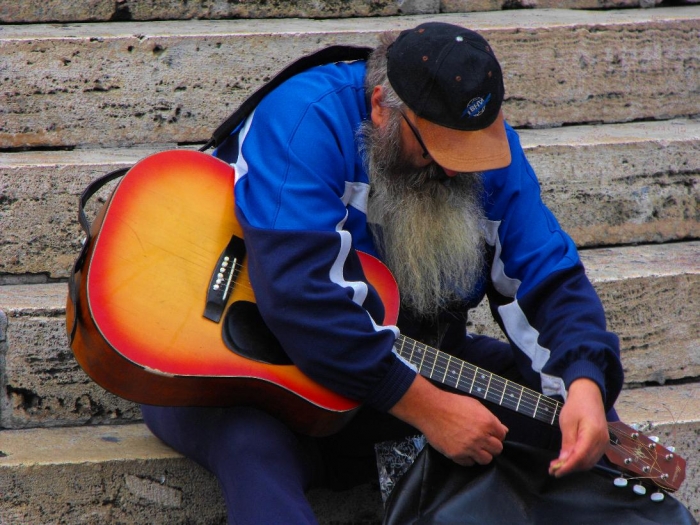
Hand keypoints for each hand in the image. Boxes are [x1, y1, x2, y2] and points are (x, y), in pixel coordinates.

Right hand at [389, 375, 508, 465]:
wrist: (430, 410)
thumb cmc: (451, 404)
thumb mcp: (475, 405)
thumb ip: (491, 418)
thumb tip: (503, 429)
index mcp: (487, 422)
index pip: (502, 436)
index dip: (496, 434)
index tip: (489, 434)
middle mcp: (480, 436)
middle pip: (497, 450)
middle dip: (491, 446)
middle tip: (482, 441)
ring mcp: (469, 447)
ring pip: (486, 460)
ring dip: (482, 454)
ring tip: (473, 447)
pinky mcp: (457, 455)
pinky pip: (469, 463)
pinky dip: (468, 458)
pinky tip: (462, 449)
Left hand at [549, 378, 608, 476]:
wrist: (589, 395)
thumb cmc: (577, 406)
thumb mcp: (567, 422)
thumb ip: (567, 443)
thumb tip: (564, 461)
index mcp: (593, 433)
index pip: (580, 456)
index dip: (568, 467)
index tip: (555, 472)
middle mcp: (602, 441)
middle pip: (586, 462)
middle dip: (569, 468)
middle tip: (553, 470)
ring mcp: (604, 443)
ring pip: (589, 462)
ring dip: (574, 467)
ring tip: (558, 466)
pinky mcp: (602, 444)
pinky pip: (592, 458)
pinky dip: (580, 461)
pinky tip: (569, 460)